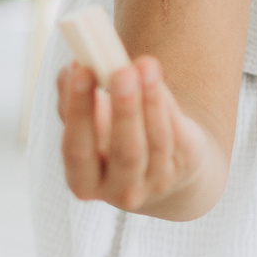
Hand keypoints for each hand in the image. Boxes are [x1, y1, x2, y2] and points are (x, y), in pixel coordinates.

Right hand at [58, 55, 210, 214]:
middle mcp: (120, 192)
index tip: (82, 71)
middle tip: (122, 71)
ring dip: (152, 98)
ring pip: (157, 140)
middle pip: (126, 152)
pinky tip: (155, 77)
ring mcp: (156, 184)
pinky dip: (167, 102)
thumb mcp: (87, 119)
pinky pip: (178, 132)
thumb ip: (74, 95)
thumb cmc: (109, 134)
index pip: (78, 149)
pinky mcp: (184, 168)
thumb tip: (72, 68)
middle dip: (124, 110)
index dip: (80, 111)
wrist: (153, 158)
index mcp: (84, 182)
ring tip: (145, 64)